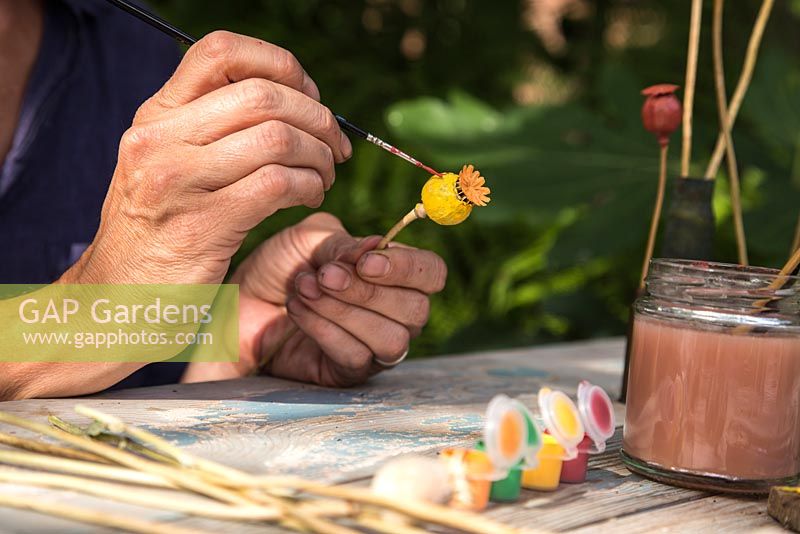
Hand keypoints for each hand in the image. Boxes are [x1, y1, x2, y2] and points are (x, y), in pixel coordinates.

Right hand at [64, 31, 350, 284]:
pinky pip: (280, 185)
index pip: (221, 52)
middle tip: (335, 147)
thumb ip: (210, 129)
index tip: (309, 95)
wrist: (115, 297)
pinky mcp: (203, 226)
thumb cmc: (159, 230)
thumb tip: (290, 101)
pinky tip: (311, 198)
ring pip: (279, 139)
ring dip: (320, 157)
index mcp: (155, 116)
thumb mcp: (166, 165)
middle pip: (263, 95)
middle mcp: (160, 139)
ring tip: (324, 177)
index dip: (280, 64)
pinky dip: (310, 187)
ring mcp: (177, 181)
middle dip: (318, 118)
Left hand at [187, 213, 447, 385]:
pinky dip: (325, 330)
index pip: (432, 274)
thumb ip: (345, 244)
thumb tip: (378, 248)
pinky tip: (298, 311)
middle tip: (323, 275)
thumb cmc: (278, 267)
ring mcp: (375, 346)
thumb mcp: (310, 240)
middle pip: (416, 309)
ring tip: (303, 290)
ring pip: (392, 338)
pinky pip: (357, 357)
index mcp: (394, 274)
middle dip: (366, 291)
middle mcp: (394, 312)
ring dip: (344, 311)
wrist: (235, 303)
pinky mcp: (349, 374)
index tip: (366, 261)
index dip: (408, 267)